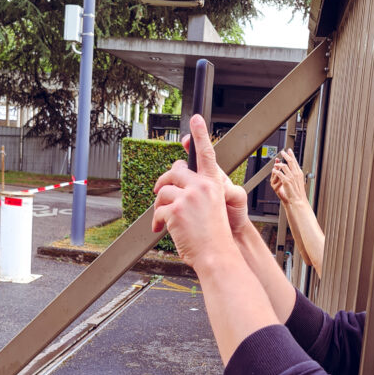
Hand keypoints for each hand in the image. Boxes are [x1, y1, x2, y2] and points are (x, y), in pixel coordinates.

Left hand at [153, 114, 236, 267]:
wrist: (217, 255)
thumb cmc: (215, 236)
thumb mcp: (214, 207)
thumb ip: (201, 192)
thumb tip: (179, 180)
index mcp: (214, 185)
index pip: (207, 154)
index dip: (200, 135)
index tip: (196, 118)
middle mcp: (202, 187)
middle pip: (175, 171)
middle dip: (164, 181)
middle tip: (160, 190)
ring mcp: (188, 198)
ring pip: (163, 191)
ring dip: (159, 205)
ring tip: (163, 219)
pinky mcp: (176, 211)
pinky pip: (157, 210)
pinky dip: (157, 221)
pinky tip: (162, 229)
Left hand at [271, 148, 307, 206]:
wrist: (298, 200)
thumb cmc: (298, 192)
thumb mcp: (298, 181)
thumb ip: (295, 175)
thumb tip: (292, 170)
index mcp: (299, 173)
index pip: (295, 161)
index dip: (291, 155)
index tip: (289, 150)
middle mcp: (296, 174)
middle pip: (290, 161)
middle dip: (285, 155)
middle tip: (282, 152)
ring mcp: (291, 177)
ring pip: (284, 166)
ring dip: (279, 164)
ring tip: (276, 163)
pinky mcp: (286, 181)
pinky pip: (279, 173)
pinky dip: (276, 171)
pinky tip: (274, 170)